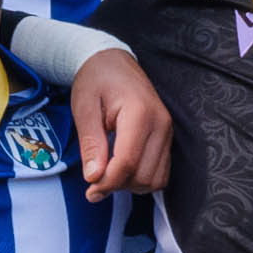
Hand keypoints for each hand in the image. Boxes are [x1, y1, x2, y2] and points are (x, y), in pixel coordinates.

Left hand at [64, 49, 170, 196]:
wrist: (113, 61)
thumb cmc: (95, 81)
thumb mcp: (84, 108)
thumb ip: (91, 143)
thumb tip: (94, 178)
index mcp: (140, 113)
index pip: (128, 162)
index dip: (108, 183)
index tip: (90, 190)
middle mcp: (161, 124)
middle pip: (144, 176)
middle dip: (118, 185)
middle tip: (94, 181)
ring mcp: (168, 132)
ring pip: (156, 179)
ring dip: (131, 185)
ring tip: (109, 173)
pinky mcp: (168, 138)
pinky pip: (161, 172)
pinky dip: (142, 179)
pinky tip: (122, 169)